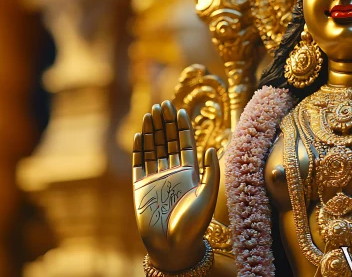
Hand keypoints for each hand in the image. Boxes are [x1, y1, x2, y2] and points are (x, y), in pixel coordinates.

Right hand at [132, 100, 219, 271]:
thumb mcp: (208, 196)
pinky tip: (139, 134)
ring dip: (152, 131)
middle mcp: (172, 173)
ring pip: (153, 149)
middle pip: (167, 141)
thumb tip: (212, 147)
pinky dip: (139, 149)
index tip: (179, 110)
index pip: (185, 144)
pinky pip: (139, 164)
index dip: (182, 127)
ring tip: (150, 113)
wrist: (173, 247)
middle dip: (165, 123)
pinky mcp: (141, 188)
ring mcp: (156, 179)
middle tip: (161, 104)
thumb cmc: (195, 226)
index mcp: (190, 173)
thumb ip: (210, 171)